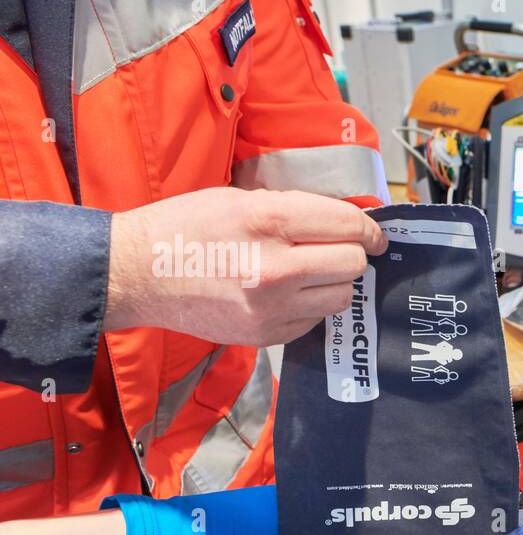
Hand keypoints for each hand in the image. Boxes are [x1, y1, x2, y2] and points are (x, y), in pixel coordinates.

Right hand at [105, 187, 387, 344]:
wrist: (136, 275)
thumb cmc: (186, 227)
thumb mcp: (240, 199)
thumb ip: (295, 210)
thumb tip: (345, 222)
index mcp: (268, 221)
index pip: (348, 225)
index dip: (369, 229)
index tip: (374, 235)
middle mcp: (275, 268)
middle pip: (352, 264)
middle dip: (352, 254)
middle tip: (340, 250)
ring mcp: (271, 308)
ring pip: (340, 297)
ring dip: (333, 282)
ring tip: (309, 271)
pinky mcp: (266, 335)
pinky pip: (314, 320)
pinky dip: (309, 305)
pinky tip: (285, 293)